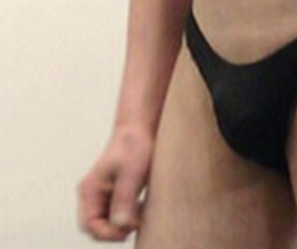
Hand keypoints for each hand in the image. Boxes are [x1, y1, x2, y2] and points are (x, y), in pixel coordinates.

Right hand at [78, 124, 153, 241]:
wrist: (139, 128)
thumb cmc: (134, 145)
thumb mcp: (131, 173)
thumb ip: (124, 199)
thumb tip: (121, 226)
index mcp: (89, 189)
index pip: (89, 225)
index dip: (107, 233)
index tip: (128, 229)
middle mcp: (91, 194)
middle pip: (96, 228)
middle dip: (114, 231)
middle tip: (135, 222)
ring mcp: (101, 195)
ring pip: (106, 223)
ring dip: (122, 225)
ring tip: (139, 213)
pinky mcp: (113, 194)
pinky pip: (115, 215)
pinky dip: (127, 217)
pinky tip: (140, 208)